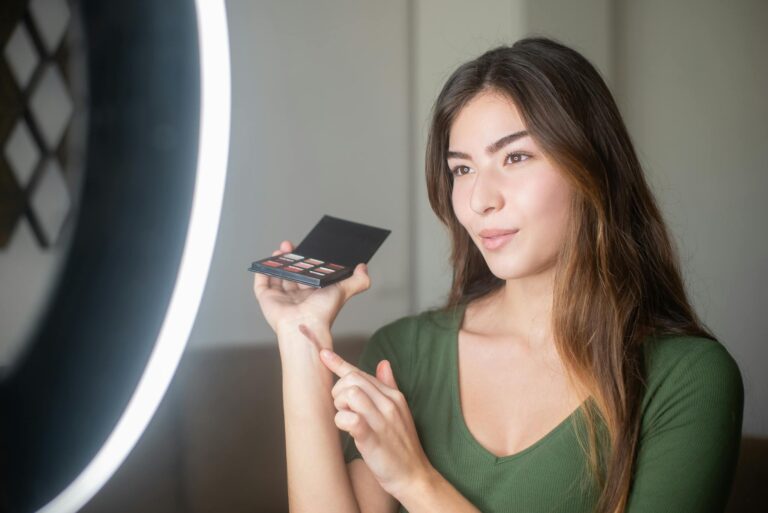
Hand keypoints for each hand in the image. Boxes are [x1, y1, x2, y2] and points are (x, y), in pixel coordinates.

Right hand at [252, 240, 370, 335]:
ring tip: (280, 250)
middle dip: (291, 258)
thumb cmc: (323, 311)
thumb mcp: (344, 290)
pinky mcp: (267, 299)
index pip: (309, 273)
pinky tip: (265, 263)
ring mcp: (281, 298)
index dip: (306, 260)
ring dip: (277, 262)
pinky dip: (261, 272)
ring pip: (277, 276)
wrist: (303, 324)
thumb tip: (363, 267)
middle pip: (292, 273)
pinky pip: (261, 284)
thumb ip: (358, 281)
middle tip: (290, 245)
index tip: (305, 247)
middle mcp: (297, 296)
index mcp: (313, 294)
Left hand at [319, 349, 433, 499]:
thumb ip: (389, 386)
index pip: (361, 373)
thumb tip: (383, 363)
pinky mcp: (373, 439)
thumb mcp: (399, 411)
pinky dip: (342, 421)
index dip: (339, 363)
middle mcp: (388, 404)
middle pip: (352, 380)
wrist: (413, 475)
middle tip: (342, 410)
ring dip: (340, 406)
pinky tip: (347, 429)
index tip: (323, 354)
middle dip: (338, 392)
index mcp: (393, 396)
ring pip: (350, 395)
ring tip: (346, 419)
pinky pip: (351, 420)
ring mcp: (382, 421)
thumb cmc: (401, 445)